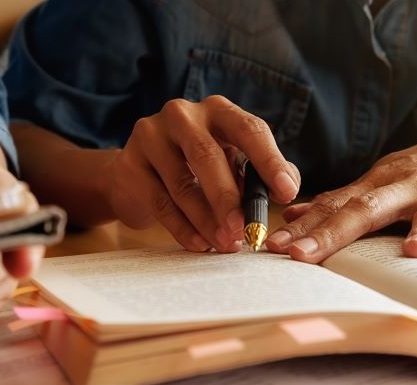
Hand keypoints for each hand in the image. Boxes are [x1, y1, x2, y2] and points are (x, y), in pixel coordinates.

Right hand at [104, 95, 299, 251]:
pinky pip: (159, 202)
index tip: (286, 193)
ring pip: (182, 183)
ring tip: (225, 243)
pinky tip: (200, 244)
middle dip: (229, 198)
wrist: (136, 174)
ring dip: (207, 219)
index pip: (248, 129)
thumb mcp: (232, 163)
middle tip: (245, 228)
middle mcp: (182, 114)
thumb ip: (260, 173)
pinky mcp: (129, 164)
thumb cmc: (196, 167)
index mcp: (217, 109)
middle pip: (208, 155)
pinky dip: (183, 228)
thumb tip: (288, 187)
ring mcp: (150, 136)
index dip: (269, 161)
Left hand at [266, 120, 416, 261]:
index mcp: (379, 183)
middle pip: (366, 210)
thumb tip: (292, 213)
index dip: (304, 225)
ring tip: (414, 252)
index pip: (334, 205)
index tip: (274, 245)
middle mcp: (408, 185)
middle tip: (303, 255)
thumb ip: (342, 200)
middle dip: (332, 232)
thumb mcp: (382, 180)